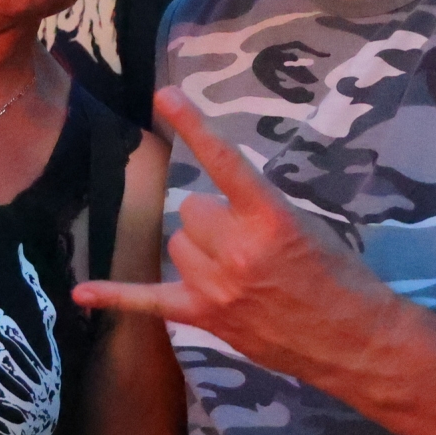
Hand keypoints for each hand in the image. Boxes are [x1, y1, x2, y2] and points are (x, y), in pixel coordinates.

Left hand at [74, 87, 394, 380]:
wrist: (353, 339)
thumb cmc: (339, 276)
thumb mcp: (306, 225)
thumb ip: (258, 210)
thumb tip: (219, 207)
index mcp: (269, 218)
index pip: (223, 162)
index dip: (193, 125)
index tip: (165, 95)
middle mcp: (237, 250)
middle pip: (192, 210)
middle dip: (213, 218)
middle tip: (246, 241)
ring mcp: (217, 286)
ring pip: (176, 244)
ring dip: (197, 249)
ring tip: (235, 270)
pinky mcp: (206, 317)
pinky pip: (149, 301)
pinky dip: (115, 296)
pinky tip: (82, 292)